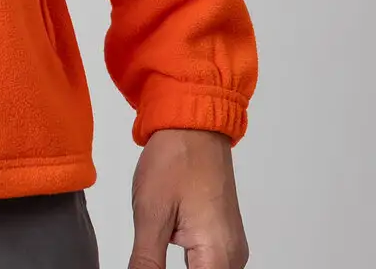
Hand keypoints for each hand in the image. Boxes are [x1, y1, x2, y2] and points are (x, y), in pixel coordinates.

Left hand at [128, 128, 248, 267]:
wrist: (193, 125)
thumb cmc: (176, 158)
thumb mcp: (151, 215)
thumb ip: (146, 262)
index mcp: (218, 256)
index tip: (147, 264)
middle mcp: (232, 258)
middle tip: (148, 255)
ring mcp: (230, 248)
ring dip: (179, 268)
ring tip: (157, 243)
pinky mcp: (223, 238)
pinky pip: (208, 264)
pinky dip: (188, 265)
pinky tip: (165, 249)